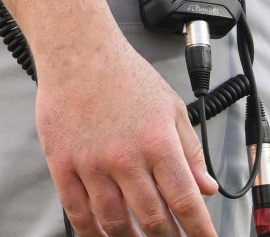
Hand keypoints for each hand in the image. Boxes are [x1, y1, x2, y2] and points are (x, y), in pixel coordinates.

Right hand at [35, 39, 216, 236]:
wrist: (78, 51)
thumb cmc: (124, 74)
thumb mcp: (171, 107)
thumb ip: (190, 151)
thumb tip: (206, 188)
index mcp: (158, 142)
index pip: (185, 200)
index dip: (198, 229)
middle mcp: (126, 157)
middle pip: (152, 218)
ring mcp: (92, 164)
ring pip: (114, 221)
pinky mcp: (63, 164)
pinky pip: (77, 211)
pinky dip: (92, 232)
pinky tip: (102, 236)